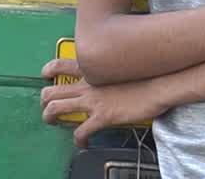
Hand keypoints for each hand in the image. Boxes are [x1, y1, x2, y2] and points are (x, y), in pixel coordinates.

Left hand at [40, 59, 165, 146]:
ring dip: (49, 118)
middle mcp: (87, 84)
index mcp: (92, 69)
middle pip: (51, 91)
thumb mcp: (123, 63)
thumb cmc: (148, 73)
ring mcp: (92, 101)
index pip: (61, 64)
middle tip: (48, 106)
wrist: (160, 84)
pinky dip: (77, 139)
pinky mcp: (102, 117)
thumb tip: (110, 70)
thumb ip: (110, 66)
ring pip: (55, 109)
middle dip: (44, 101)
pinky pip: (80, 131)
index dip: (49, 70)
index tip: (46, 74)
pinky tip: (82, 142)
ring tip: (53, 123)